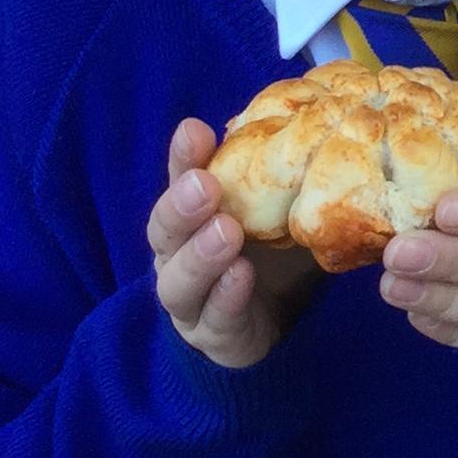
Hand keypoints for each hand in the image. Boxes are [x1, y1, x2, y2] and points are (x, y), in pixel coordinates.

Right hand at [146, 117, 320, 368]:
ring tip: (226, 232)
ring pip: (178, 282)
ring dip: (201, 256)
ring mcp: (190, 302)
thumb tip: (293, 120)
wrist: (276, 324)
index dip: (182, 159)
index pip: (179, 184)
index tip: (194, 132)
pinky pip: (214, 318)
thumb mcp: (278, 212)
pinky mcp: (213, 337)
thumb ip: (275, 179)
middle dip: (181, 208)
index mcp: (190, 220)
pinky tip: (242, 275)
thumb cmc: (273, 254)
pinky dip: (226, 296)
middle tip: (204, 186)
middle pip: (164, 233)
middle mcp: (177, 258)